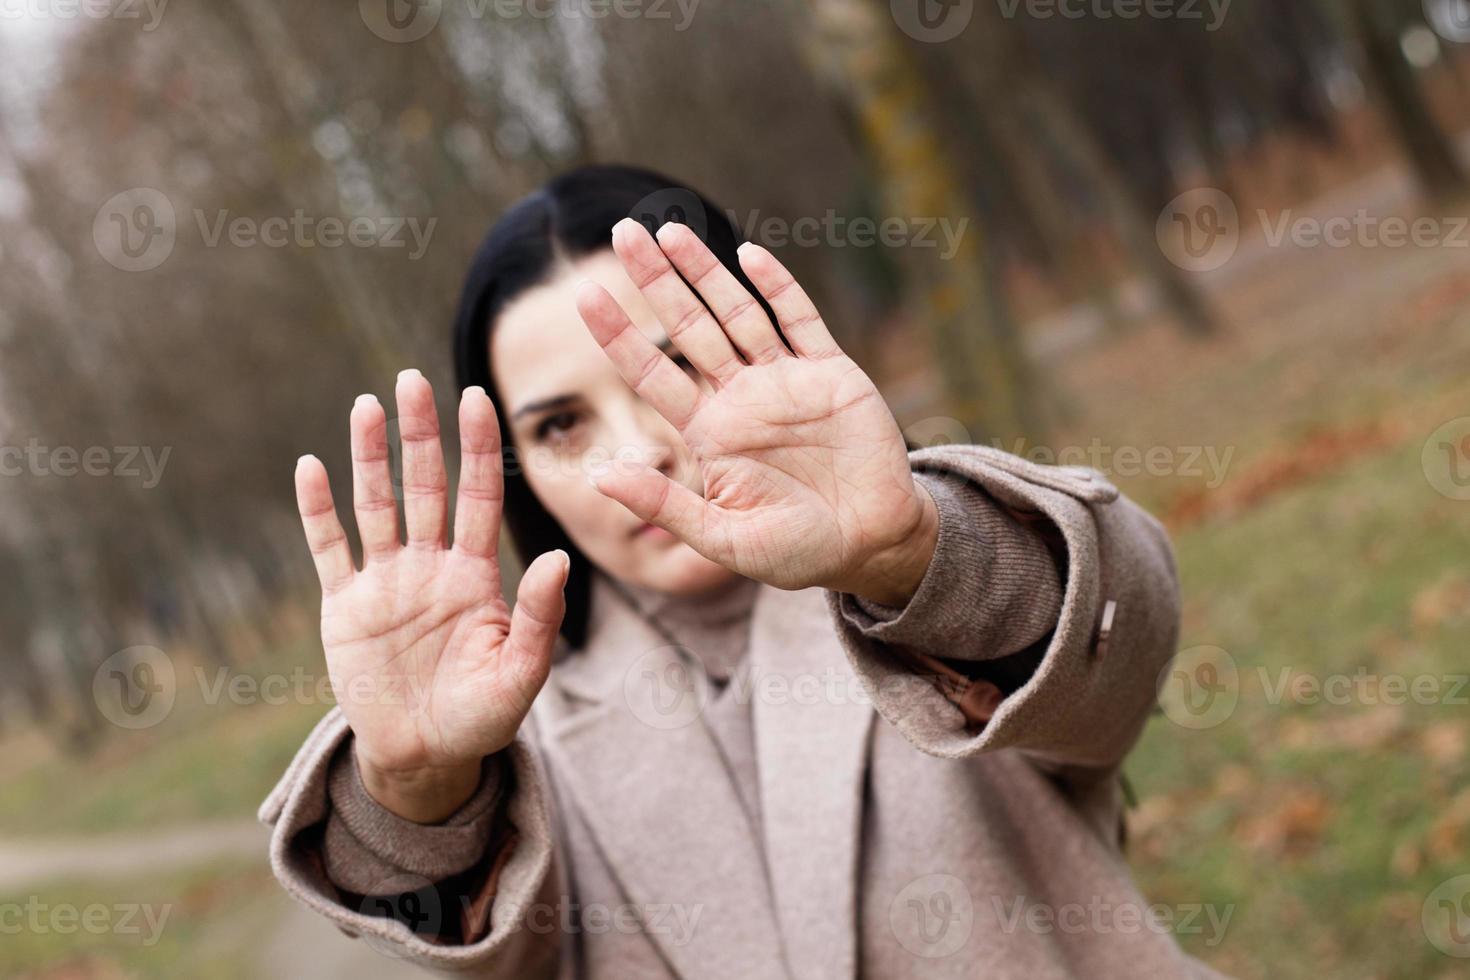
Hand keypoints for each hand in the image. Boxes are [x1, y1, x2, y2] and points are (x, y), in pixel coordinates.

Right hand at [293, 371, 567, 822]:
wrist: (425, 757)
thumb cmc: (482, 716)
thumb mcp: (522, 672)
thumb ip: (540, 615)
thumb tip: (562, 555)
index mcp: (477, 575)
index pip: (479, 496)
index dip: (478, 448)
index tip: (477, 396)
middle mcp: (430, 566)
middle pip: (424, 486)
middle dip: (420, 433)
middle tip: (412, 378)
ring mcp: (385, 582)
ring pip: (376, 505)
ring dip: (369, 457)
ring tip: (365, 405)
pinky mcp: (344, 607)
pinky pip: (329, 549)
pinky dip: (318, 511)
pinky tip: (311, 466)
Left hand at [576, 219, 938, 604]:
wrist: (872, 544)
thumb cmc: (796, 551)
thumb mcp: (722, 539)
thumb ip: (665, 505)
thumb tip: (598, 474)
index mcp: (710, 433)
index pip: (652, 372)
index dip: (619, 335)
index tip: (583, 296)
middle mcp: (741, 397)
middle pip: (688, 327)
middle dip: (656, 281)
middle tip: (620, 232)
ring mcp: (785, 380)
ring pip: (737, 313)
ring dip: (705, 272)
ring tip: (669, 230)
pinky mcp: (832, 373)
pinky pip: (800, 321)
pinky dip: (777, 288)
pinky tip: (749, 256)